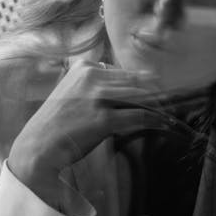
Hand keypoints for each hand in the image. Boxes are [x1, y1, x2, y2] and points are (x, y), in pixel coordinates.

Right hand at [8, 56, 160, 206]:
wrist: (37, 147)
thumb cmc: (56, 125)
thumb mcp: (71, 94)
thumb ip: (94, 86)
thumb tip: (127, 89)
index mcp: (84, 67)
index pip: (126, 72)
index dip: (147, 82)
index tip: (162, 88)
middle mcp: (91, 78)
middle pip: (137, 82)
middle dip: (159, 92)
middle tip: (177, 100)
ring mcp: (97, 97)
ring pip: (141, 96)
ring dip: (161, 106)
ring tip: (175, 113)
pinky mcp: (102, 119)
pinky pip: (139, 116)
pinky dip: (156, 120)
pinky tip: (167, 124)